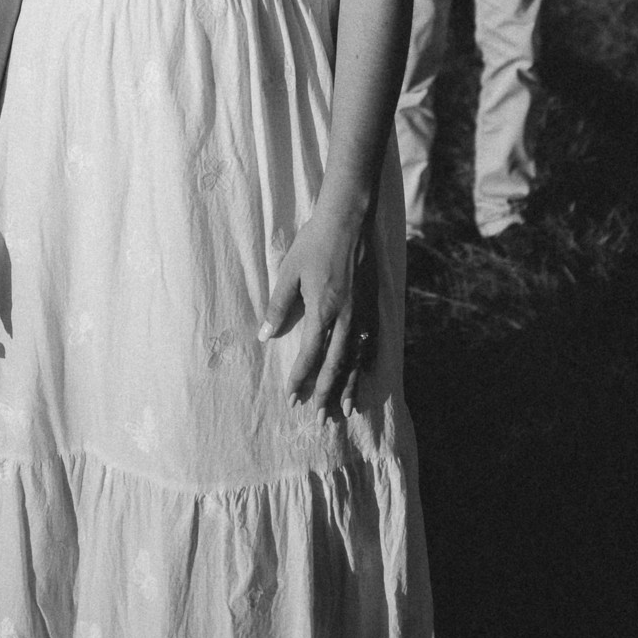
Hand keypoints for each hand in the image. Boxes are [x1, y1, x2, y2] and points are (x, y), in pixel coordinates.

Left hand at [258, 214, 378, 422]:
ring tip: (345, 408)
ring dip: (349, 384)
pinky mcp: (373, 302)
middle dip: (326, 393)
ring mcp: (363, 311)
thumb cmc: (314, 243)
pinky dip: (368, 361)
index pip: (310, 356)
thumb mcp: (289, 273)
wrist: (348, 218)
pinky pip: (372, 341)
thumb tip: (264, 335)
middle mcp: (346, 317)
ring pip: (357, 358)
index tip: (292, 399)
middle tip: (321, 419)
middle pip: (336, 365)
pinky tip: (365, 373)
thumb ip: (278, 306)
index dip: (300, 379)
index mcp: (323, 311)